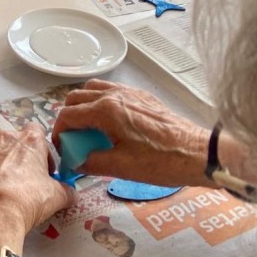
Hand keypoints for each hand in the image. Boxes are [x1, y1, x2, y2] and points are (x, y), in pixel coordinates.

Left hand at [0, 124, 75, 250]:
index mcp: (29, 140)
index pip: (38, 132)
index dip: (42, 150)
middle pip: (16, 142)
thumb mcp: (57, 197)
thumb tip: (71, 193)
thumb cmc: (28, 199)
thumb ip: (67, 190)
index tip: (44, 169)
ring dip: (0, 165)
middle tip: (26, 181)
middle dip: (21, 158)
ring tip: (4, 188)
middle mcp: (5, 138)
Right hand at [49, 80, 209, 187]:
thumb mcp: (122, 167)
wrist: (198, 153)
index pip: (68, 115)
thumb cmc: (162, 161)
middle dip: (68, 117)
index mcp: (106, 110)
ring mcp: (129, 92)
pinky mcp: (141, 96)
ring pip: (92, 89)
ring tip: (87, 128)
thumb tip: (75, 162)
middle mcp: (115, 95)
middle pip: (76, 97)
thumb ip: (92, 162)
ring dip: (82, 106)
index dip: (59, 132)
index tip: (61, 148)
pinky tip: (108, 122)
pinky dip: (100, 101)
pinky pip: (111, 90)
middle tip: (72, 139)